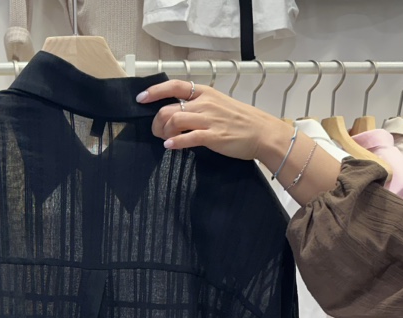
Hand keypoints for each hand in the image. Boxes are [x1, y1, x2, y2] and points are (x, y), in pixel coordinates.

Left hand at [137, 79, 292, 161]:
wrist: (262, 132)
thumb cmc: (239, 120)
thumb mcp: (217, 105)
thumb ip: (197, 107)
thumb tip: (176, 113)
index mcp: (204, 93)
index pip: (174, 86)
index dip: (154, 91)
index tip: (141, 98)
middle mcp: (204, 103)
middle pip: (168, 109)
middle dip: (156, 122)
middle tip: (157, 132)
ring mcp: (209, 119)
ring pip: (174, 121)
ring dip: (163, 132)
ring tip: (164, 140)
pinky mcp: (213, 136)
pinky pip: (188, 138)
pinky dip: (175, 142)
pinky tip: (169, 146)